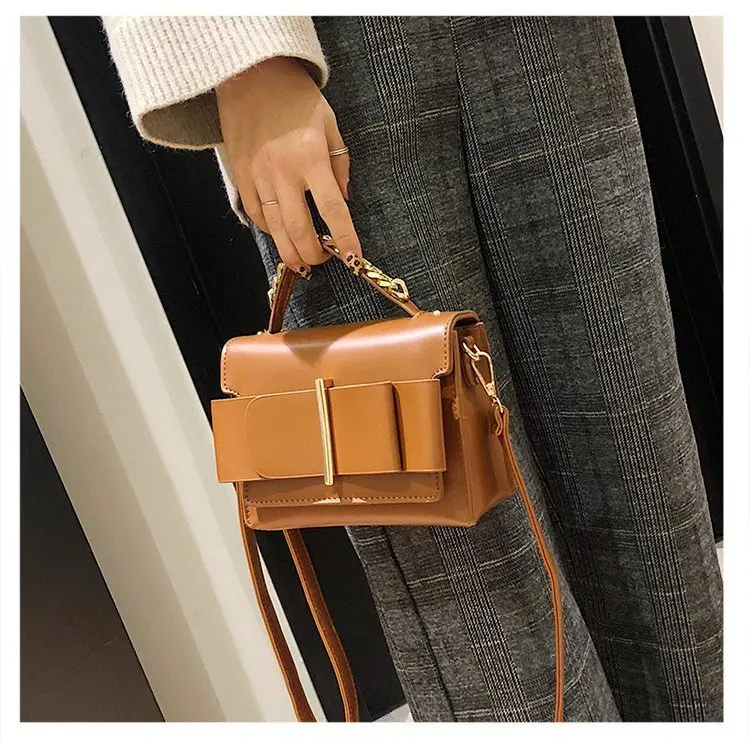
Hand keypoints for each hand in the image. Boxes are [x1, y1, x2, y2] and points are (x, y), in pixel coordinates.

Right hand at [216, 57, 360, 274]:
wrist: (249, 74)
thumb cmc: (296, 98)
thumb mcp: (329, 124)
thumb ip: (339, 164)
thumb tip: (343, 199)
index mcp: (311, 157)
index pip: (332, 208)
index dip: (344, 238)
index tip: (353, 259)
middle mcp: (283, 172)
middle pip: (299, 229)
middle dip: (313, 253)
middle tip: (323, 260)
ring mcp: (257, 176)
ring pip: (274, 229)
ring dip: (290, 252)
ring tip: (302, 262)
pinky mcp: (240, 176)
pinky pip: (256, 214)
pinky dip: (270, 230)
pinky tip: (280, 235)